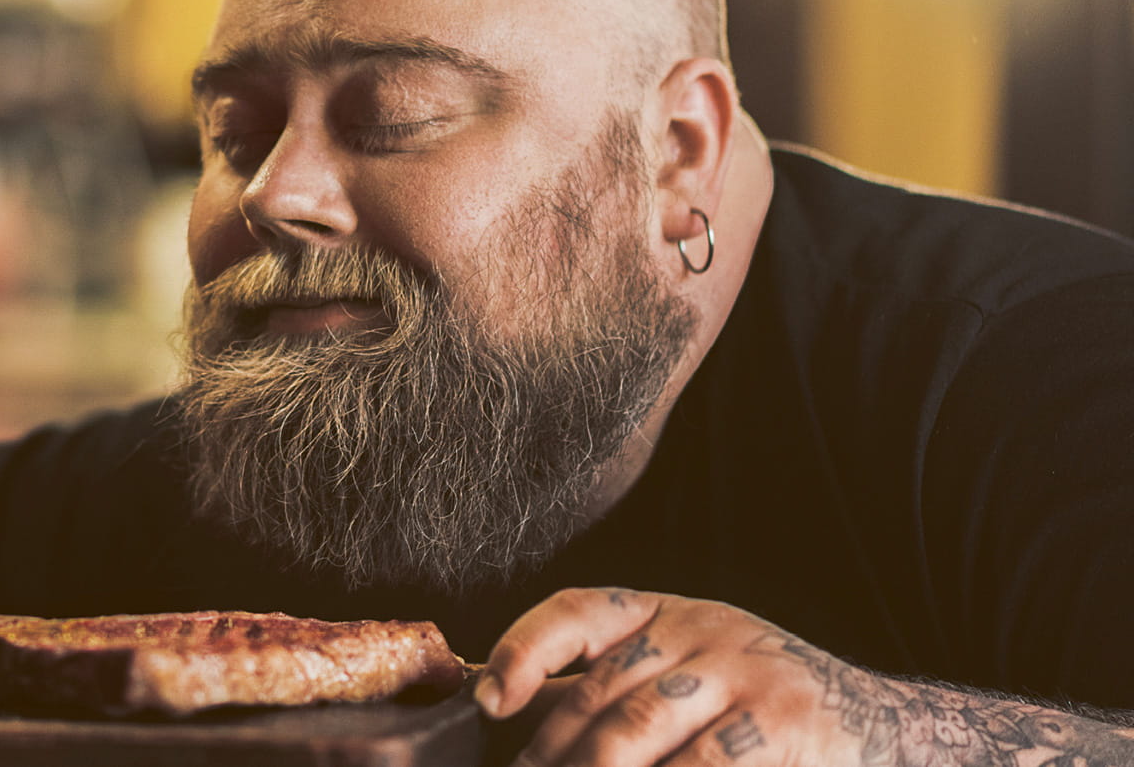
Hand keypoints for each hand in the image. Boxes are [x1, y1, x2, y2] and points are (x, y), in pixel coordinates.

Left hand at [476, 588, 868, 766]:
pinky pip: (702, 766)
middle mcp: (702, 630)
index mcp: (663, 612)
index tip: (489, 702)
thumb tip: (508, 724)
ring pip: (638, 732)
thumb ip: (607, 693)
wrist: (874, 722)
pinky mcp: (781, 724)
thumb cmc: (748, 706)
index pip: (577, 613)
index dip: (525, 650)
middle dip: (551, 754)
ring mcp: (745, 675)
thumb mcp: (682, 672)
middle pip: (603, 693)